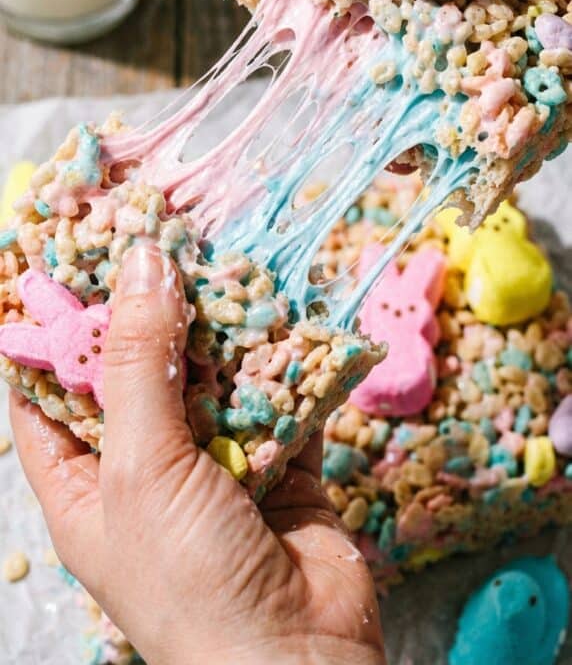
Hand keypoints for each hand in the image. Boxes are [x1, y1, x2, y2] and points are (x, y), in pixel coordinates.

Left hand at [9, 243, 384, 664]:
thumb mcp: (141, 468)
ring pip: (209, 373)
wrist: (302, 663)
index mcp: (84, 483)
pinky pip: (275, 393)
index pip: (50, 389)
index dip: (55, 325)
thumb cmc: (190, 582)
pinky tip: (285, 310)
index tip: (70, 257)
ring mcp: (214, 463)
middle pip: (136, 368)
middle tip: (163, 240)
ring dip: (221, 324)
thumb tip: (141, 263)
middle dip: (151, 308)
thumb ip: (137, 362)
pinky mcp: (278, 460)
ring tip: (225, 260)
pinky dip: (281, 356)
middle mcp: (145, 467)